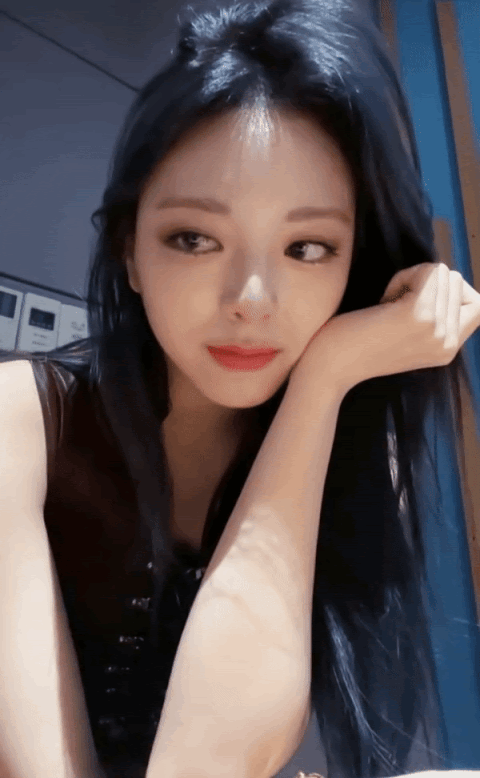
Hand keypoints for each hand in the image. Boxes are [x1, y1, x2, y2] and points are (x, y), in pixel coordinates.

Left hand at [290, 262, 479, 397]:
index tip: (417, 303)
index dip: (449, 292)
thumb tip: (449, 277)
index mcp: (448, 350)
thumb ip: (433, 316)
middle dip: (424, 283)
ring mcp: (436, 329)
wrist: (330, 367)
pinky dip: (403, 277)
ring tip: (387, 307)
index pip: (477, 305)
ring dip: (411, 279)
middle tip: (393, 308)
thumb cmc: (358, 343)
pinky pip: (427, 271)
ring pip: (442, 273)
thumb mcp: (407, 335)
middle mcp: (448, 343)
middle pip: (457, 282)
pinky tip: (383, 301)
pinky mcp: (418, 315)